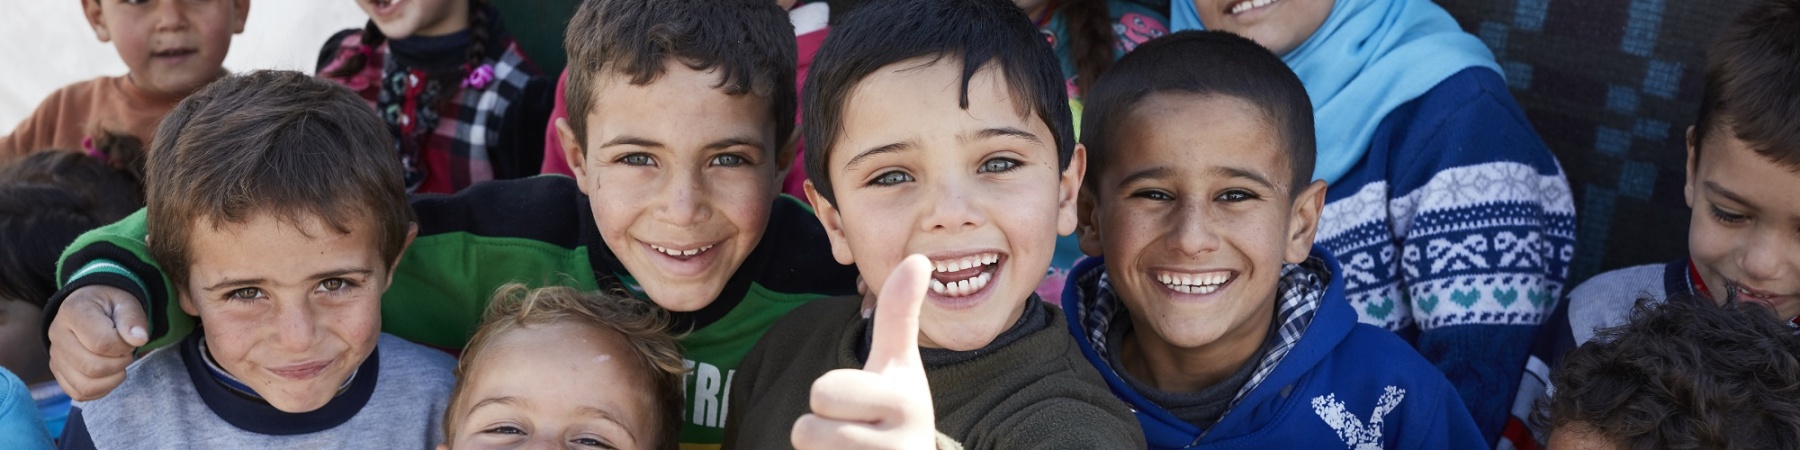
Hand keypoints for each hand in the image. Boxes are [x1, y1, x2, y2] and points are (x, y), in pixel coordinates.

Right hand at [47, 285, 147, 400]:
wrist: (93, 307)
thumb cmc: (111, 306)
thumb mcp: (126, 303)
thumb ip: (133, 320)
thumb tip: (140, 340)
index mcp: (73, 312)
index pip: (101, 343)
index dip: (124, 345)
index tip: (128, 337)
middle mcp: (56, 335)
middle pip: (93, 367)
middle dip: (120, 363)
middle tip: (126, 351)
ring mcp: (55, 356)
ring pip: (85, 385)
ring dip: (112, 379)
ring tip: (118, 362)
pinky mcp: (58, 372)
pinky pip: (79, 393)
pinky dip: (101, 389)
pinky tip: (109, 374)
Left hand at [793, 255, 936, 449]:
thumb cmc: (898, 418)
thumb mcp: (900, 368)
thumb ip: (900, 316)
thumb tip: (919, 257)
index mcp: (904, 402)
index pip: (825, 391)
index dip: (830, 398)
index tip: (865, 400)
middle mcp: (900, 444)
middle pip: (808, 427)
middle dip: (818, 427)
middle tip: (850, 432)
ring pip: (806, 448)